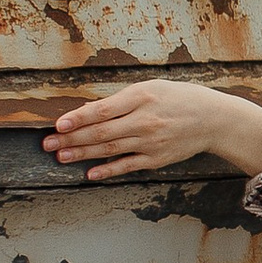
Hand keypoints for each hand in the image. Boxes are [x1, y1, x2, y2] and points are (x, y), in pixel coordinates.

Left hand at [43, 80, 261, 180]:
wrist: (213, 119)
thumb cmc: (179, 98)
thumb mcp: (151, 88)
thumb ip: (121, 100)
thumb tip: (88, 111)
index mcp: (141, 98)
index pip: (102, 110)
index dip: (78, 118)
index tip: (58, 124)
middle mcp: (145, 121)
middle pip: (101, 132)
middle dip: (71, 138)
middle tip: (47, 143)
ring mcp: (150, 143)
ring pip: (109, 149)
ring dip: (82, 154)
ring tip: (60, 156)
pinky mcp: (156, 159)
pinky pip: (127, 166)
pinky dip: (108, 170)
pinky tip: (90, 173)